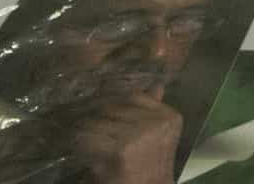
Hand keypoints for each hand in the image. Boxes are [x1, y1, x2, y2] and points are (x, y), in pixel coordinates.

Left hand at [67, 93, 186, 183]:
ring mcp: (139, 135)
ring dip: (91, 135)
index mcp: (169, 117)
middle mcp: (157, 123)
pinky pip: (90, 138)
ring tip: (95, 148)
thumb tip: (157, 85)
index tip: (108, 116)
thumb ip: (154, 110)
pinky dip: (83, 147)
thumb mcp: (159, 137)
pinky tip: (89, 156)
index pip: (134, 96)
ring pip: (98, 122)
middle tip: (99, 137)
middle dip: (102, 121)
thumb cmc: (150, 167)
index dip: (116, 105)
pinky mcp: (120, 150)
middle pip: (113, 108)